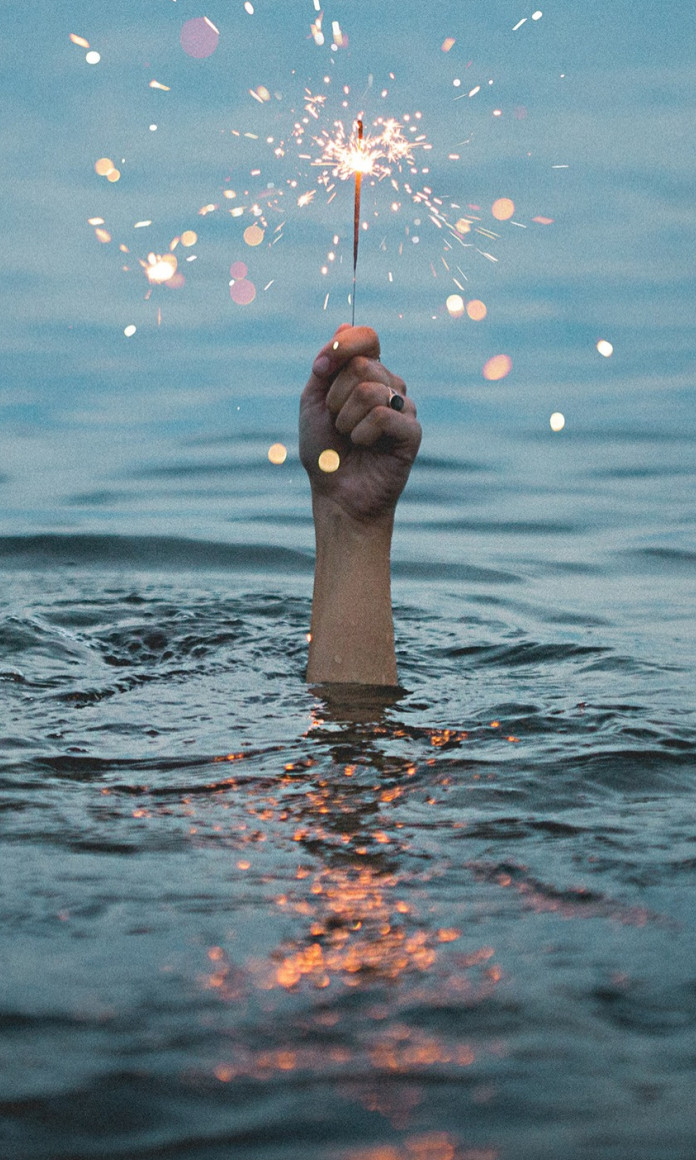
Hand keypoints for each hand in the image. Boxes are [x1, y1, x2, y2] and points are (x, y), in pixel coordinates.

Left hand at [300, 325, 420, 524]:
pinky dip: (362, 433)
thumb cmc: (325, 450)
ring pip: (370, 390)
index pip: (367, 335)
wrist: (336, 494)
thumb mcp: (314, 401)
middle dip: (335, 397)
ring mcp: (404, 407)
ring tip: (349, 437)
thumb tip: (345, 324)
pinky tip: (365, 446)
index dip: (342, 346)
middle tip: (336, 421)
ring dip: (345, 419)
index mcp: (368, 374)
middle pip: (361, 365)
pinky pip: (383, 415)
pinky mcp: (412, 431)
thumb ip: (327, 365)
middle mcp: (390, 385)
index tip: (320, 370)